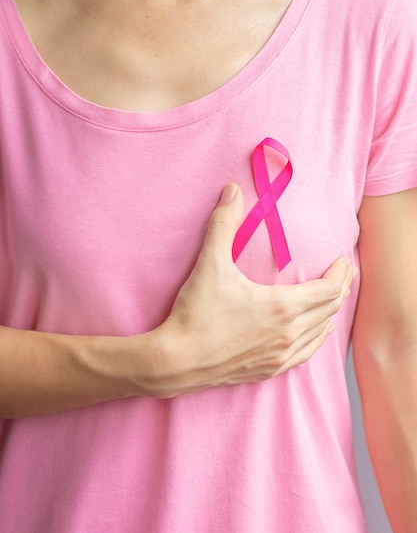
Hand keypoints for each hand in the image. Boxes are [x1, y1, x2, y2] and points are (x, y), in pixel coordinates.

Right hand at [147, 184, 354, 396]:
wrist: (176, 361)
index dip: (342, 273)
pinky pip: (306, 355)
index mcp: (282, 306)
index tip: (345, 260)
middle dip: (341, 288)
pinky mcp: (269, 370)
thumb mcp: (210, 264)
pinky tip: (318, 333)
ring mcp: (280, 355)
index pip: (329, 289)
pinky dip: (317, 339)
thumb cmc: (196, 314)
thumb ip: (223, 224)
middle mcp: (288, 333)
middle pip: (329, 308)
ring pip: (320, 332)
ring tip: (334, 297)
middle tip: (345, 272)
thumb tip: (232, 190)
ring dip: (331, 312)